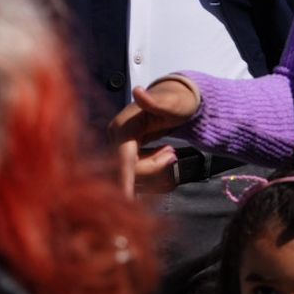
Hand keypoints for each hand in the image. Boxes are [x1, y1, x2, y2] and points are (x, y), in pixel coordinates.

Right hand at [107, 79, 200, 195]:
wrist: (177, 100)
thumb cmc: (178, 102)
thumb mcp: (173, 103)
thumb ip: (157, 102)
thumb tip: (138, 91)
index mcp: (123, 126)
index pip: (123, 159)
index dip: (124, 180)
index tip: (126, 201)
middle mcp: (115, 136)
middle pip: (128, 170)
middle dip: (152, 168)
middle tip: (173, 154)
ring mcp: (118, 145)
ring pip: (132, 174)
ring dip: (154, 169)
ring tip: (170, 152)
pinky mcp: (124, 152)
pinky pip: (135, 172)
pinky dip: (151, 170)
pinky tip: (163, 155)